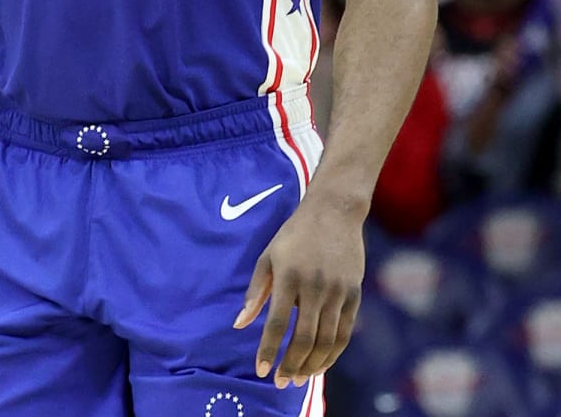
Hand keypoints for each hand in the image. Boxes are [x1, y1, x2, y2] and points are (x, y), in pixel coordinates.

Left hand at [235, 197, 363, 387]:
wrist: (334, 213)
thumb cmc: (293, 235)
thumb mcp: (267, 257)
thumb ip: (255, 293)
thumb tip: (240, 324)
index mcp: (288, 277)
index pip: (276, 323)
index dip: (268, 350)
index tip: (261, 370)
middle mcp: (315, 287)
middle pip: (304, 338)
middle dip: (291, 364)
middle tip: (282, 382)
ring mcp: (338, 292)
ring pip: (327, 340)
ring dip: (313, 364)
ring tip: (300, 378)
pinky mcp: (354, 294)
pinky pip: (345, 332)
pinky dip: (333, 352)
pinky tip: (321, 363)